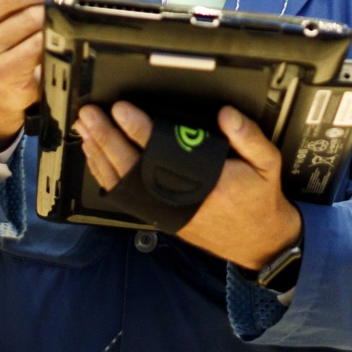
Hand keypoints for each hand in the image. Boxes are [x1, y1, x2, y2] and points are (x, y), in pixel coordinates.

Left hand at [76, 102, 302, 270]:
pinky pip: (125, 195)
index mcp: (207, 182)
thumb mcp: (267, 164)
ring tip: (85, 130)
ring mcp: (165, 209)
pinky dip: (106, 174)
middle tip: (90, 116)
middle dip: (107, 138)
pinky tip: (96, 157)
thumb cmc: (259, 199)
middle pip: (132, 166)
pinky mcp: (159, 215)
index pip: (163, 150)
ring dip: (100, 154)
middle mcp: (180, 198)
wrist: (257, 241)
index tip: (121, 109)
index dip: (139, 128)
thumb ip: (249, 136)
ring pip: (123, 181)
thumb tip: (227, 114)